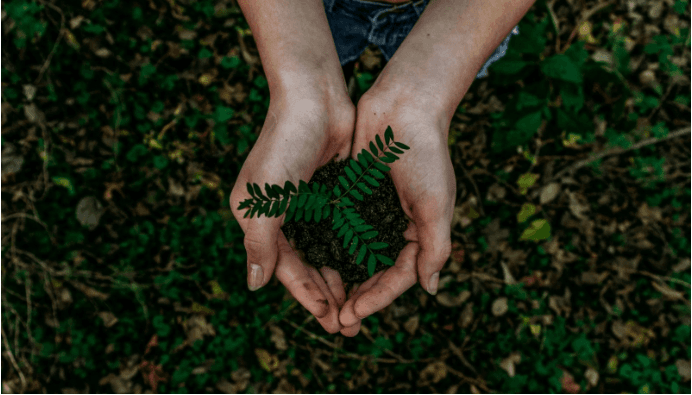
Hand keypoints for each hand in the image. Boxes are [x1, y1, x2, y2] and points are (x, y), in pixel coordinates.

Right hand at [230, 88, 355, 333]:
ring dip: (341, 278)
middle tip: (349, 325)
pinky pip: (342, 231)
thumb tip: (254, 286)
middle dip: (326, 296)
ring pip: (326, 252)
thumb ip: (259, 243)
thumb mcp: (265, 198)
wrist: (314, 98)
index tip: (330, 321)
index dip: (307, 296)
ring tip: (359, 305)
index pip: (285, 268)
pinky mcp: (331, 193)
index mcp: (259, 219)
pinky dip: (352, 251)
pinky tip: (369, 269)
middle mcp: (282, 215)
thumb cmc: (284, 145)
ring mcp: (308, 205)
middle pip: (306, 266)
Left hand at [338, 86, 455, 335]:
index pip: (398, 276)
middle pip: (374, 272)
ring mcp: (372, 212)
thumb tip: (430, 289)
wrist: (404, 107)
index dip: (377, 298)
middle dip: (357, 297)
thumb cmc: (426, 155)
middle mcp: (395, 227)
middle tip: (335, 321)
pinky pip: (339, 228)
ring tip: (322, 301)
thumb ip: (435, 247)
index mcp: (420, 233)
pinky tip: (311, 263)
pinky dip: (328, 247)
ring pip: (354, 255)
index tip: (353, 314)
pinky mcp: (352, 196)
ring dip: (340, 279)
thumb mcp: (436, 204)